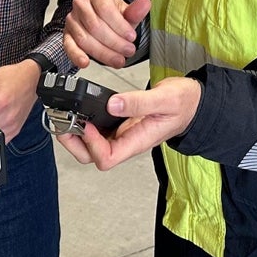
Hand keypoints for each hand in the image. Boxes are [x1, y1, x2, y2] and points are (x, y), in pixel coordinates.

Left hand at [55, 76, 200, 170]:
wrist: (193, 102)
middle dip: (74, 143)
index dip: (92, 145)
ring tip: (66, 116)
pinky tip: (80, 111)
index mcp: (138, 140)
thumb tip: (113, 104)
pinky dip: (85, 123)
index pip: (108, 158)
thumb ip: (139, 102)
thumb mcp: (165, 99)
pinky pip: (99, 131)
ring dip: (75, 134)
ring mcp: (123, 135)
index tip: (87, 124)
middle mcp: (128, 141)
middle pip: (94, 157)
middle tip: (64, 122)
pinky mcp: (121, 124)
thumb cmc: (184, 103)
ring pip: (93, 146)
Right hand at [63, 0, 150, 68]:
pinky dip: (76, 56)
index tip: (132, 37)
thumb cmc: (113, 13)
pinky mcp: (67, 34)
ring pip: (84, 38)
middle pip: (95, 26)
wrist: (103, 18)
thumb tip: (145, 4)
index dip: (119, 26)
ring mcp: (72, 19)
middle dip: (114, 42)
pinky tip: (85, 62)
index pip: (106, 9)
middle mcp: (81, 4)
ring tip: (118, 60)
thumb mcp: (126, 11)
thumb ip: (135, 11)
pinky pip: (69, 46)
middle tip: (128, 51)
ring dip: (103, 53)